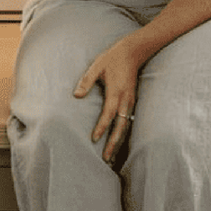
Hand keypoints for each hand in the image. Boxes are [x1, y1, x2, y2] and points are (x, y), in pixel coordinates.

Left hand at [74, 39, 144, 162]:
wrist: (133, 52)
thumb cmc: (112, 59)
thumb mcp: (96, 66)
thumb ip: (86, 81)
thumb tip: (76, 96)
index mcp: (116, 92)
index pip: (108, 114)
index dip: (101, 127)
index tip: (94, 139)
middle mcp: (125, 100)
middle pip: (120, 126)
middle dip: (113, 143)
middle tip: (106, 159)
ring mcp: (130, 102)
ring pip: (126, 126)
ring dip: (119, 142)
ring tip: (112, 157)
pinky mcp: (132, 102)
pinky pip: (128, 121)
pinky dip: (123, 133)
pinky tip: (117, 142)